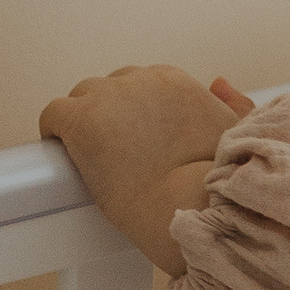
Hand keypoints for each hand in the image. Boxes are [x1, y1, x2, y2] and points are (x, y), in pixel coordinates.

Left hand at [38, 65, 253, 273]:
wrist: (192, 210)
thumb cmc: (215, 186)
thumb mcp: (237, 135)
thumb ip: (232, 104)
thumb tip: (219, 82)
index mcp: (176, 83)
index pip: (142, 84)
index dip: (138, 116)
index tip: (140, 141)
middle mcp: (142, 80)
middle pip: (111, 88)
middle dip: (112, 117)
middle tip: (119, 154)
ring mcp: (109, 98)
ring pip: (81, 98)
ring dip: (86, 124)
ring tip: (94, 157)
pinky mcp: (82, 120)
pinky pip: (53, 114)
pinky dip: (55, 132)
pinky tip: (65, 153)